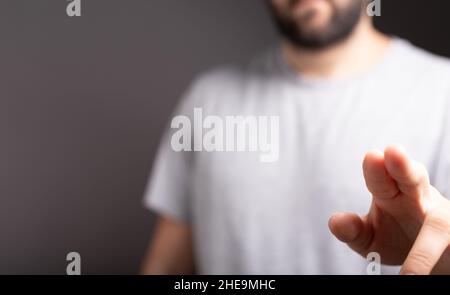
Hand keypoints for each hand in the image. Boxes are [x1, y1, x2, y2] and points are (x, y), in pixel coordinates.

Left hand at [328, 145, 449, 274]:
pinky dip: (437, 260)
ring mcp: (442, 218)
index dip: (376, 168)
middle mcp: (419, 198)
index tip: (371, 156)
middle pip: (413, 178)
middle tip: (392, 151)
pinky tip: (422, 277)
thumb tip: (335, 222)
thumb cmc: (396, 237)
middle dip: (403, 166)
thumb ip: (353, 230)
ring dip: (426, 246)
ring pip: (440, 222)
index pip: (382, 179)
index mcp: (392, 193)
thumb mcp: (370, 236)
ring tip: (410, 274)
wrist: (431, 257)